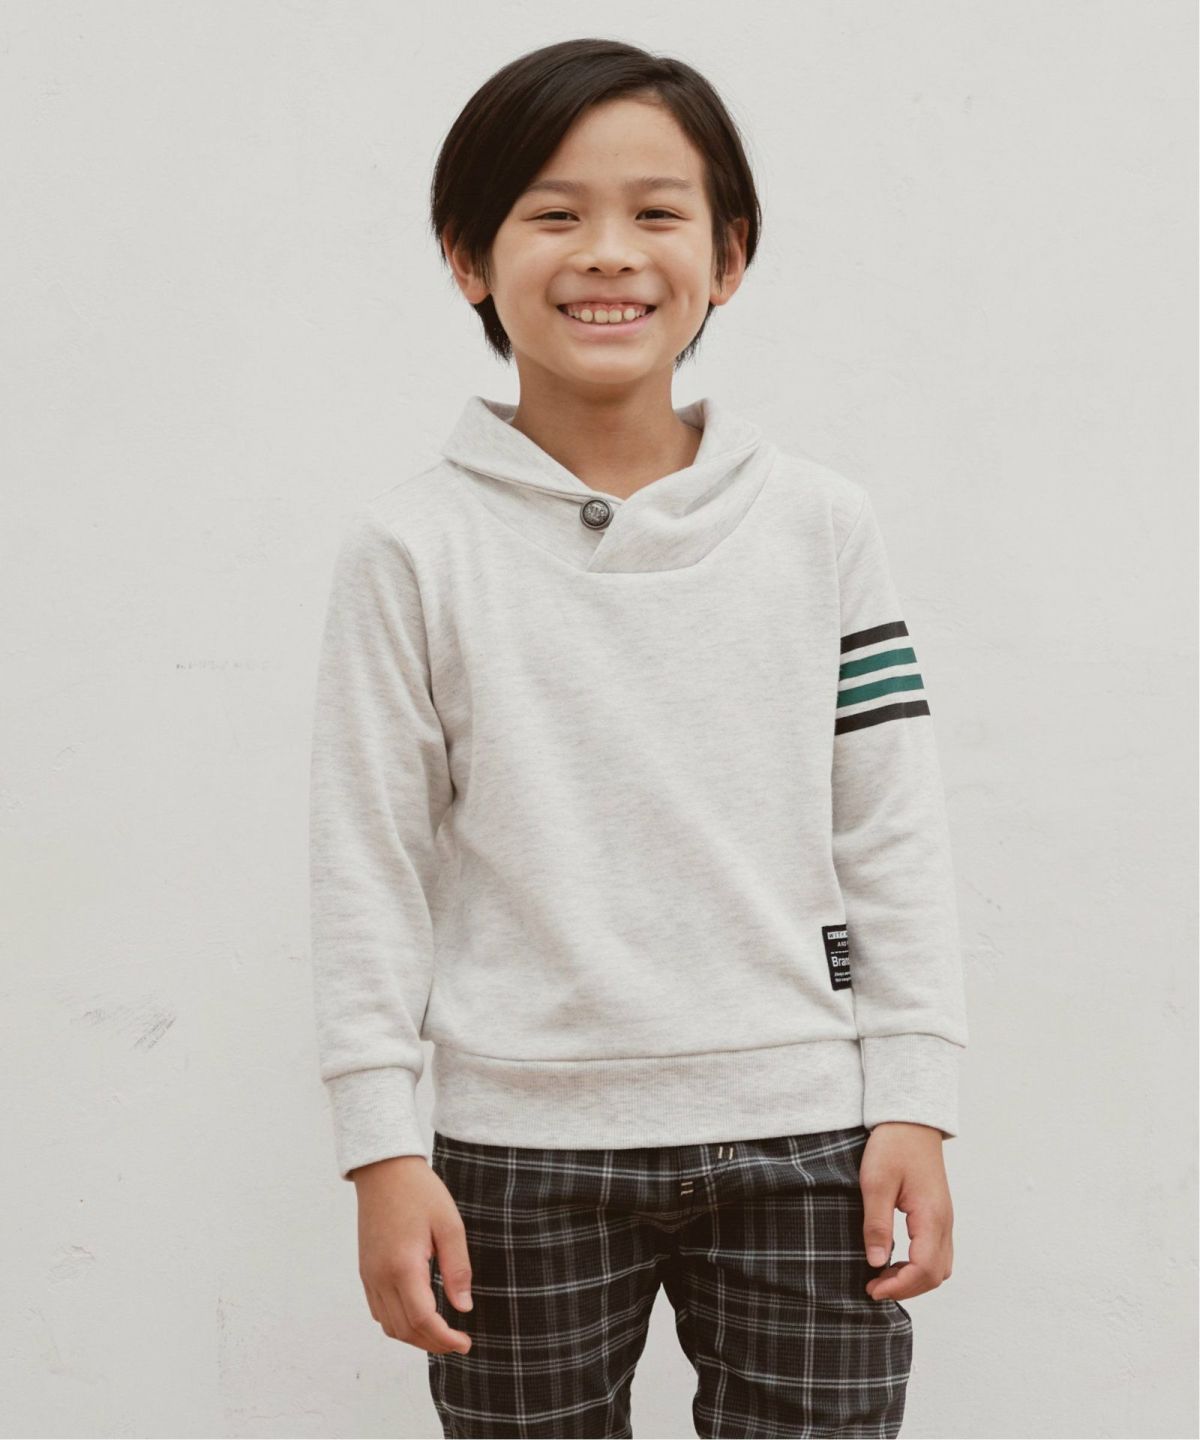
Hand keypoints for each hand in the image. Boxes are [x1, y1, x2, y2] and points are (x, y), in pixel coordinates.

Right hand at [352, 1155, 474, 1354]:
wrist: (384, 1170)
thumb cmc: (419, 1192)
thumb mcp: (449, 1224)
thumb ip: (457, 1268)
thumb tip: (464, 1307)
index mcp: (403, 1266)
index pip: (423, 1320)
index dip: (445, 1339)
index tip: (465, 1343)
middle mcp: (380, 1277)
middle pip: (404, 1330)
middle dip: (433, 1344)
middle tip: (458, 1343)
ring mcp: (369, 1275)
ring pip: (389, 1325)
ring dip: (414, 1337)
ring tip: (441, 1333)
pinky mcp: (366, 1270)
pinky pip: (378, 1310)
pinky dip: (398, 1323)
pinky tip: (418, 1315)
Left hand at [858, 1121, 954, 1301]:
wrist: (910, 1121)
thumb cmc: (892, 1146)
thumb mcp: (875, 1183)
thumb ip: (877, 1225)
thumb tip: (876, 1263)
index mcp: (931, 1216)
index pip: (924, 1270)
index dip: (899, 1287)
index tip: (872, 1289)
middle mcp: (944, 1222)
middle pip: (936, 1275)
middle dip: (906, 1288)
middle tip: (874, 1287)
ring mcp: (944, 1219)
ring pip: (940, 1266)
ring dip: (914, 1278)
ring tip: (882, 1276)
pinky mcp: (938, 1215)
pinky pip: (936, 1252)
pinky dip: (918, 1265)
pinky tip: (894, 1258)